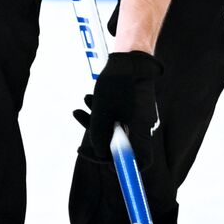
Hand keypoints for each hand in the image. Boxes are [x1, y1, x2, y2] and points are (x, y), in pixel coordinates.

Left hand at [72, 51, 162, 166]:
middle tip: (81, 143)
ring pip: (115, 130)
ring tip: (81, 107)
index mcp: (141, 131)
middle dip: (99, 142)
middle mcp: (142, 127)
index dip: (122, 166)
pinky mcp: (131, 107)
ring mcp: (137, 116)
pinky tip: (89, 100)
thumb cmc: (117, 84)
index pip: (140, 161)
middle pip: (123, 147)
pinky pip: (116, 117)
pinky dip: (101, 113)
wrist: (128, 56)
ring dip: (95, 123)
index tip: (102, 160)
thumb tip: (100, 153)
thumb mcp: (102, 113)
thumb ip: (100, 137)